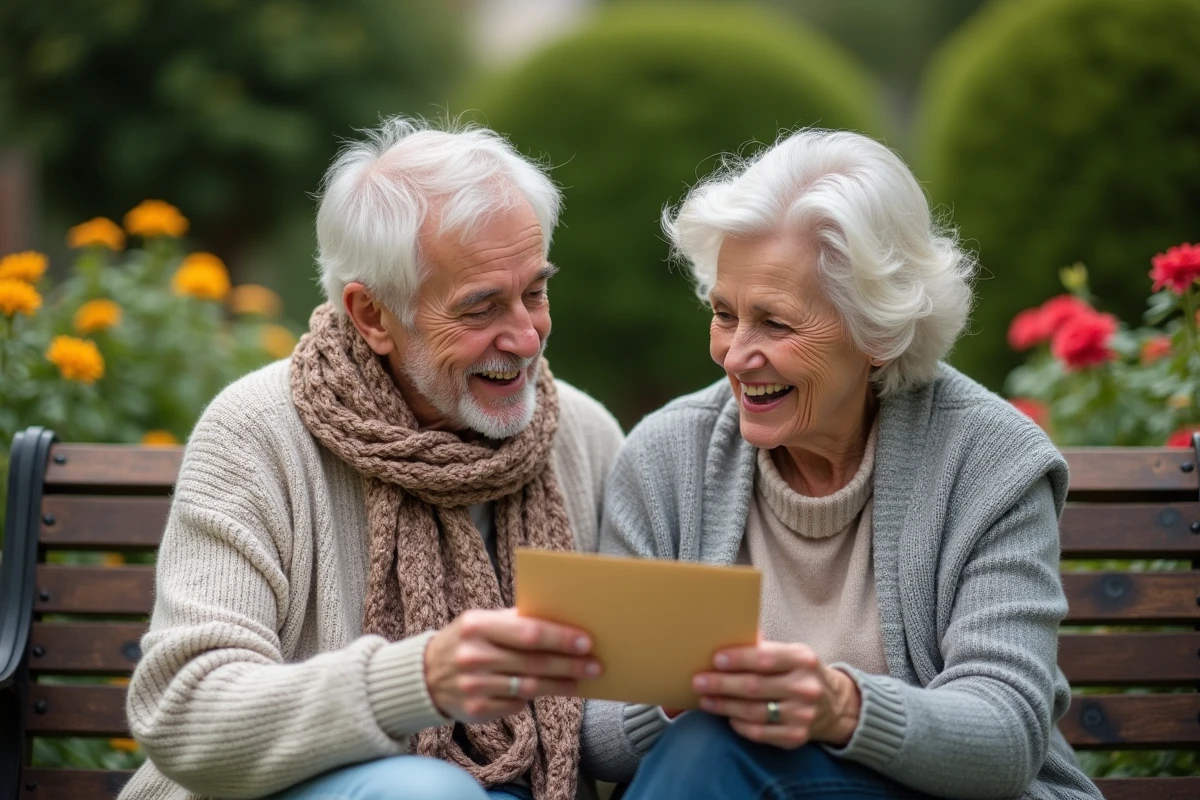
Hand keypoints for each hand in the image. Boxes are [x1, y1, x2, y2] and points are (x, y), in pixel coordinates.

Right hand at [424, 608, 601, 722]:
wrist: (424, 676)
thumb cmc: (465, 642)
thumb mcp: (481, 622)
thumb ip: (515, 621)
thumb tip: (563, 622)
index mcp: (476, 626)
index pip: (529, 632)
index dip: (560, 638)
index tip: (586, 641)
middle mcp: (473, 656)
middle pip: (534, 663)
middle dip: (569, 664)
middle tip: (595, 665)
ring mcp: (473, 686)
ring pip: (529, 687)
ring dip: (560, 685)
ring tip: (580, 680)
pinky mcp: (475, 711)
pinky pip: (516, 704)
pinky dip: (532, 698)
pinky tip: (546, 691)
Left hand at [692, 641, 860, 748]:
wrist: (834, 705)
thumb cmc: (799, 673)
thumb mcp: (790, 653)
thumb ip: (763, 647)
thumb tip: (726, 634)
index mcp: (803, 659)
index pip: (765, 658)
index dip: (738, 659)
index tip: (715, 659)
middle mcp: (805, 688)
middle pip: (754, 686)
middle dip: (722, 684)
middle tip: (698, 681)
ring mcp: (802, 715)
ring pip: (753, 711)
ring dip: (724, 706)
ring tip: (704, 699)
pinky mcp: (796, 737)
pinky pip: (759, 732)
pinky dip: (739, 724)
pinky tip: (726, 717)